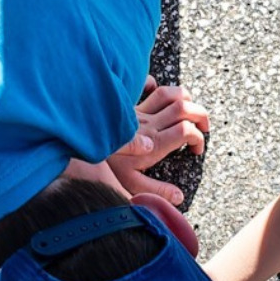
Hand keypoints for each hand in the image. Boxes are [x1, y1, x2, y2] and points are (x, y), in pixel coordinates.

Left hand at [106, 79, 209, 204]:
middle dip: (201, 114)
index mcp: (154, 144)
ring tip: (189, 109)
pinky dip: (153, 84)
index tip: (196, 151)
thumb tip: (178, 196)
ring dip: (185, 97)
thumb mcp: (131, 185)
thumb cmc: (104, 166)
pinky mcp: (126, 106)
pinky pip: (143, 85)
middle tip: (204, 128)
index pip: (186, 131)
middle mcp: (149, 124)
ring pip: (168, 93)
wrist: (76, 143)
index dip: (198, 138)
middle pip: (184, 107)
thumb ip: (156, 191)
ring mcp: (137, 112)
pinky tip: (156, 92)